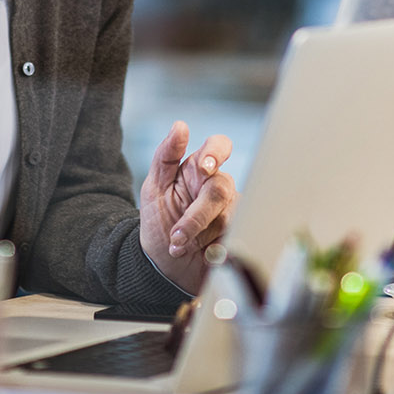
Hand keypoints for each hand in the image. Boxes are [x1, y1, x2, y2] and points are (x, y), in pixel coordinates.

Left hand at [139, 120, 238, 292]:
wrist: (163, 267)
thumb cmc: (159, 224)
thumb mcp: (153, 189)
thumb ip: (165, 156)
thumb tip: (180, 125)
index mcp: (198, 170)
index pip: (218, 146)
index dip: (216, 152)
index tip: (205, 167)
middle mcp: (219, 186)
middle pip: (220, 189)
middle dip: (197, 215)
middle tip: (177, 235)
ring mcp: (232, 211)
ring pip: (229, 216)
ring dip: (200, 236)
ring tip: (180, 247)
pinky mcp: (240, 234)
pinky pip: (237, 237)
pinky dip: (215, 250)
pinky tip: (202, 255)